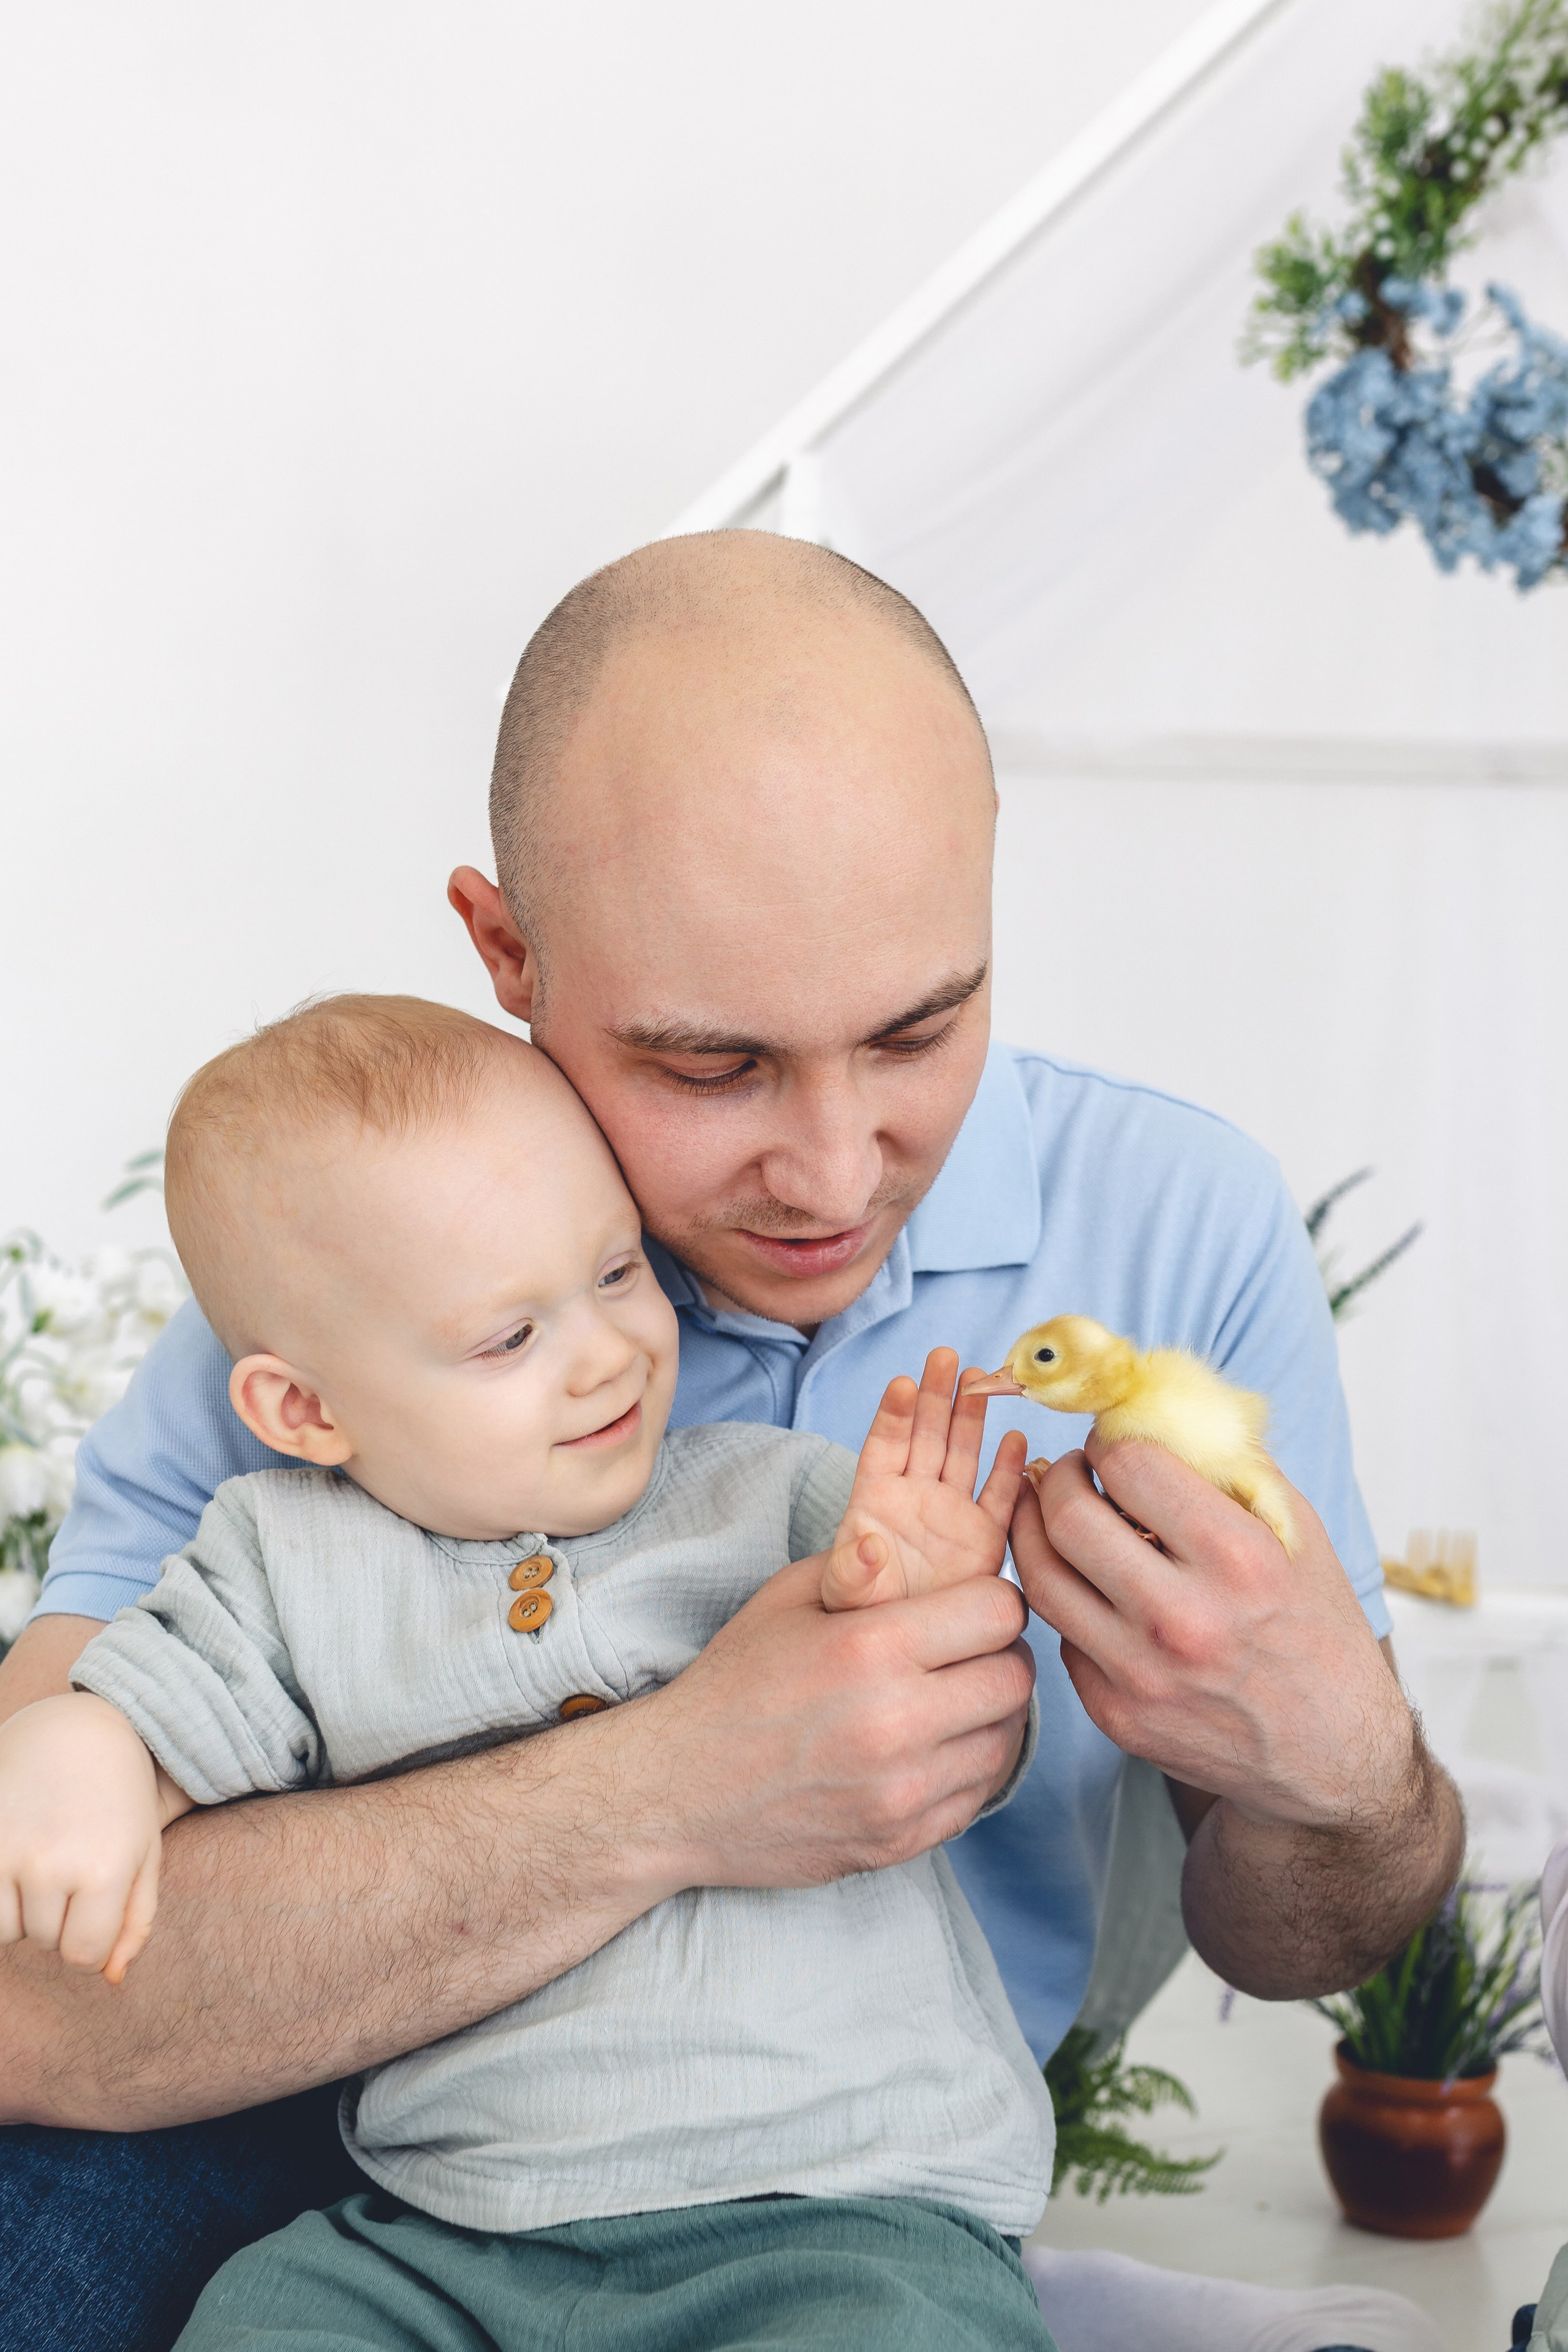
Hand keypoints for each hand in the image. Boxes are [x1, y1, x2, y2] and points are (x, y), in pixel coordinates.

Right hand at [0, 1692, 187, 1982]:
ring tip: (42, 1857)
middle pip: (46, 1941)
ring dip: (21, 1908)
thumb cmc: (119, 1799)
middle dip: (59, 1916)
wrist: (76, 1730)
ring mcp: (5, 1848)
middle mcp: (51, 1862)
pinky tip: (14, 1861)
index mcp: (104, 1869)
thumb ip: (134, 1924)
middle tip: (71, 1861)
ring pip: (5, 1930)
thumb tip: (111, 1981)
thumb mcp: (145, 1856)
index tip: (94, 1907)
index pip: (83, 1956)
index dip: (89, 1941)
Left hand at [820, 1348, 1027, 1609]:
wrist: (909, 1652)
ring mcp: (951, 1515)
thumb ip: (851, 1572)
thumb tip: (863, 1545)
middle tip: (943, 1356)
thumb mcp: (847, 1596)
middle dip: (934, 1396)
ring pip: (961, 1455)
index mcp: (876, 1502)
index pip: (884, 1448)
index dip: (892, 1415)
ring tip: (977, 1377)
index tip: (901, 1383)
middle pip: (925, 1436)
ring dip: (969, 1417)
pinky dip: (1008, 1471)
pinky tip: (1016, 1439)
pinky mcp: (984, 1540)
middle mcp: (915, 1499)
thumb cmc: (866, 1617)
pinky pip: (999, 1498)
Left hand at [1007, 1433, 1461, 1993]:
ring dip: (1035, 1530)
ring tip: (1051, 1512)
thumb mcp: (1297, 1534)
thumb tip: (1152, 1413)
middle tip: (1070, 1472)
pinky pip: (1061, 1636)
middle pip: (1067, 1516)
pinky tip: (1088, 1585)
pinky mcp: (1116, 1714)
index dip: (1112, 1443)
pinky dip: (1068, 1600)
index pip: (1129, 1464)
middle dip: (1058, 1476)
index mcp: (1238, 1559)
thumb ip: (1228, 1469)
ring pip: (1041, 1576)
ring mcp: (1142, 1674)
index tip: (1113, 1447)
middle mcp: (1183, 1619)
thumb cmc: (1318, 1630)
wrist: (1335, 1757)